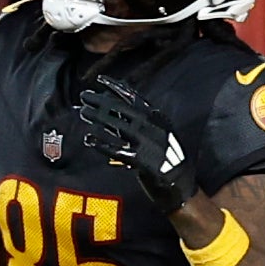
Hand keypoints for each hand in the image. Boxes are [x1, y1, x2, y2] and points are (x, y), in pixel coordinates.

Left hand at [71, 74, 200, 216]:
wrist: (181, 184)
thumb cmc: (168, 159)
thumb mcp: (158, 134)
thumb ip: (137, 124)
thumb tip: (112, 111)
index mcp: (158, 119)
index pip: (134, 98)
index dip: (116, 88)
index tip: (99, 81)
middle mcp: (153, 128)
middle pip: (121, 109)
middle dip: (101, 100)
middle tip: (84, 96)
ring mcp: (148, 143)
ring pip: (117, 125)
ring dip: (97, 118)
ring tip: (83, 113)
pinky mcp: (142, 160)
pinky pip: (116, 149)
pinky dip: (101, 143)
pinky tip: (89, 139)